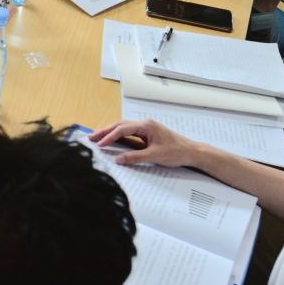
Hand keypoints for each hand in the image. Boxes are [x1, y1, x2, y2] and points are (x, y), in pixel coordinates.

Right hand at [89, 118, 203, 168]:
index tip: (99, 144)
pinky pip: (130, 134)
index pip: (123, 129)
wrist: (192, 152)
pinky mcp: (147, 135)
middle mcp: (145, 124)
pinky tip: (112, 142)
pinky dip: (119, 137)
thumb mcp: (155, 156)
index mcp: (146, 126)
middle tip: (91, 137)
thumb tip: (118, 159)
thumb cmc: (177, 152)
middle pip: (120, 125)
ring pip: (124, 128)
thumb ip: (135, 157)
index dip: (109, 136)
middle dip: (105, 131)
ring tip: (98, 138)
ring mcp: (146, 129)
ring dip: (111, 133)